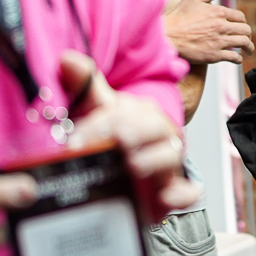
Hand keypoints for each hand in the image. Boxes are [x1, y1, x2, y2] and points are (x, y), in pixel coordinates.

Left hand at [59, 50, 202, 223]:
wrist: (128, 174)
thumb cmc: (115, 139)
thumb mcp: (98, 112)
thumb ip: (85, 87)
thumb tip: (66, 59)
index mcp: (142, 113)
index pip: (123, 112)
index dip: (99, 124)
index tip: (75, 140)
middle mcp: (160, 134)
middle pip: (153, 127)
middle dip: (132, 132)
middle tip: (114, 141)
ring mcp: (169, 163)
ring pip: (172, 156)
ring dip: (154, 159)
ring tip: (133, 164)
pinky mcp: (175, 190)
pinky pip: (189, 192)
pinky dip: (183, 194)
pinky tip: (166, 197)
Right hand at [163, 0, 253, 65]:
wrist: (167, 35)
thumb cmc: (178, 16)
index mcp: (218, 12)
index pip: (240, 17)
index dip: (242, 22)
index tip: (241, 26)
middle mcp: (221, 26)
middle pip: (245, 30)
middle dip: (248, 34)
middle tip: (247, 38)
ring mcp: (219, 41)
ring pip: (243, 43)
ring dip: (248, 47)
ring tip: (249, 50)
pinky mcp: (214, 55)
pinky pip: (234, 57)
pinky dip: (238, 58)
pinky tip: (237, 58)